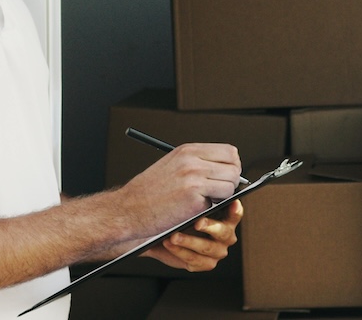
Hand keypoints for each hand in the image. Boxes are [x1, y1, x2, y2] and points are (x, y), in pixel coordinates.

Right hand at [115, 143, 241, 237]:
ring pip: (230, 186)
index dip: (232, 165)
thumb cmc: (147, 192)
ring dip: (222, 197)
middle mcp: (192, 162)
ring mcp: (194, 180)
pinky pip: (219, 203)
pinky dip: (210, 208)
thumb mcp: (172, 165)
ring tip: (204, 200)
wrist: (127, 211)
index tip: (226, 175)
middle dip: (231, 182)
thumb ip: (197, 162)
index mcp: (187, 150)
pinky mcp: (194, 200)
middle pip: (234, 168)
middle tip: (219, 192)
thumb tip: (226, 167)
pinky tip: (193, 208)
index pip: (229, 151)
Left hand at [143, 200, 243, 271]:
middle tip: (197, 221)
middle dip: (210, 226)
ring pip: (207, 247)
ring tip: (173, 235)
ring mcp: (216, 251)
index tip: (232, 203)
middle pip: (224, 232)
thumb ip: (198, 196)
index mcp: (226, 218)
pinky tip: (169, 243)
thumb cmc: (178, 214)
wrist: (159, 232)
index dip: (235, 209)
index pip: (235, 213)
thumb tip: (201, 184)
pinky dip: (180, 251)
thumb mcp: (188, 202)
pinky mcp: (204, 263)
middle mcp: (224, 235)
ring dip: (189, 241)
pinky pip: (195, 259)